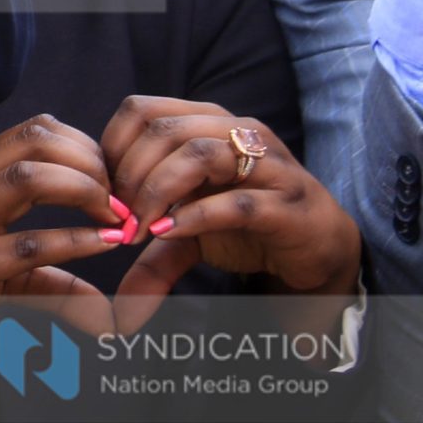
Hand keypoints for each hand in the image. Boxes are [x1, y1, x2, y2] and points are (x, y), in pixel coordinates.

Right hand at [0, 114, 123, 390]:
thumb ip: (47, 274)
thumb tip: (105, 311)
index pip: (34, 129)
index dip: (85, 146)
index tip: (110, 183)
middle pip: (35, 141)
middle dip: (92, 163)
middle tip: (118, 200)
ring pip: (27, 178)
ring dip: (85, 191)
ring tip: (114, 219)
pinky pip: (25, 245)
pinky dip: (74, 241)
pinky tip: (103, 247)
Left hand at [101, 95, 362, 312]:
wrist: (318, 246)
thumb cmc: (246, 223)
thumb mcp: (188, 229)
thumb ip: (149, 251)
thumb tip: (119, 312)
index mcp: (207, 121)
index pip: (142, 111)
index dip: (112, 149)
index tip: (104, 192)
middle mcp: (237, 131)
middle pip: (164, 131)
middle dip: (129, 176)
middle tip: (119, 217)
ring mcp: (268, 165)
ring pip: (198, 154)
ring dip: (156, 191)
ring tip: (141, 227)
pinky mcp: (288, 204)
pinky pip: (236, 201)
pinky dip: (194, 217)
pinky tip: (169, 232)